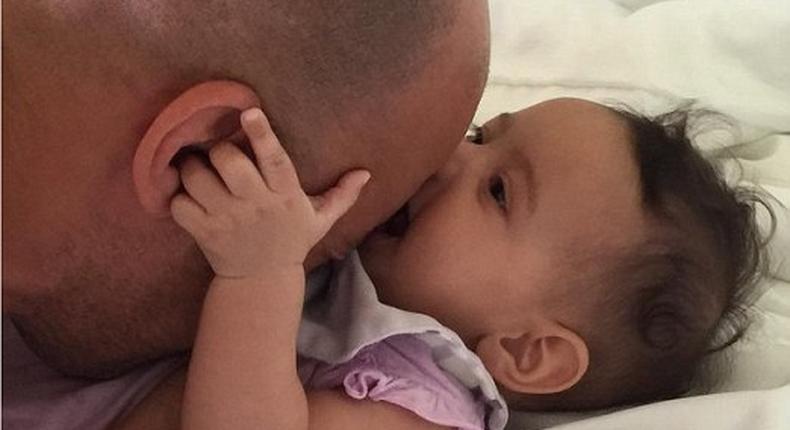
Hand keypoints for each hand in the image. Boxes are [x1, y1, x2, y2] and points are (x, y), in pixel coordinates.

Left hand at [170, 108, 369, 279]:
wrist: (262, 280)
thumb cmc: (292, 240)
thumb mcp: (322, 219)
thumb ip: (343, 195)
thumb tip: (366, 173)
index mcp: (285, 195)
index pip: (275, 161)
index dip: (262, 135)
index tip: (250, 112)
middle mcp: (255, 205)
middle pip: (228, 162)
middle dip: (220, 150)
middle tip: (221, 155)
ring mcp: (226, 219)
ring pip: (197, 178)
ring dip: (194, 169)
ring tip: (201, 173)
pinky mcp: (203, 232)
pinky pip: (178, 204)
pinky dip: (177, 196)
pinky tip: (188, 196)